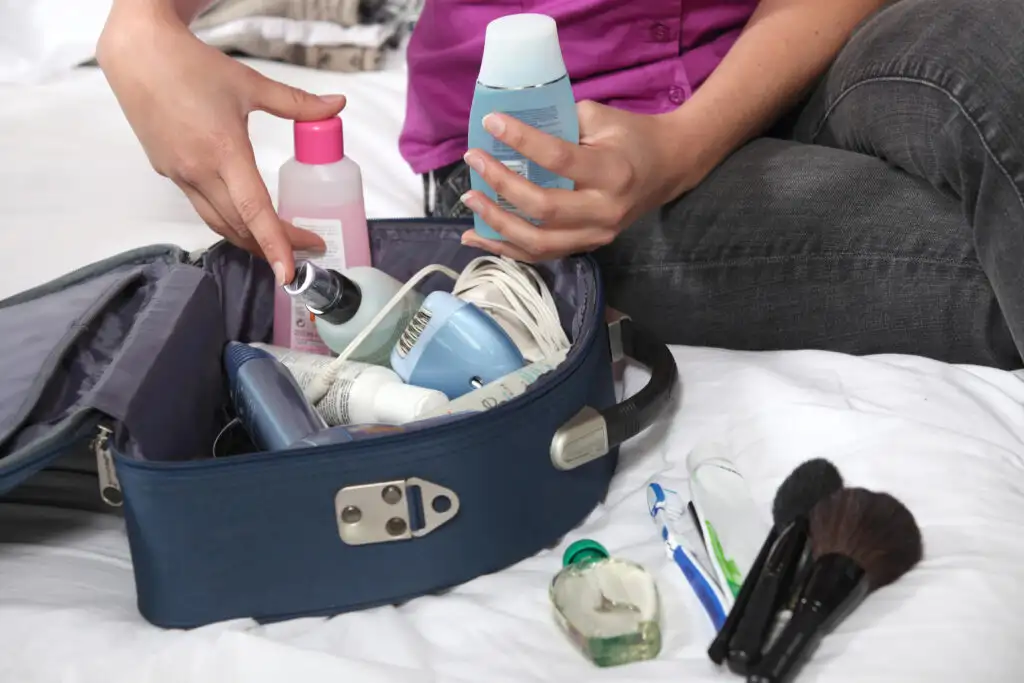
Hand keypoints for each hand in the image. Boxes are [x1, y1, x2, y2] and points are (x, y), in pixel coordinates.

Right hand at [96, 4, 345, 283]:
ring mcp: (179, 175)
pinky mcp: (168, 172)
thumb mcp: (251, 85)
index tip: (290, 273)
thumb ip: (297, 103)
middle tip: (306, 250)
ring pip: (218, 222)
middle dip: (273, 246)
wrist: (137, 54)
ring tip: (278, 245)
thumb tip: (336, 106)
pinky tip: (243, 216)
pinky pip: (201, 206)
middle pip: (239, 227)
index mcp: (223, 151)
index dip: (276, 244)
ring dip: (248, 239)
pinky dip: (226, 219)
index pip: (255, 211)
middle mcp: (198, 170)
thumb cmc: (191, 66)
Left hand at [459, 101, 692, 261]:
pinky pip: (541, 255)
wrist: (669, 168)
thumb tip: (510, 129)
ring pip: (539, 243)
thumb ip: (560, 123)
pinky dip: (506, 249)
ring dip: (497, 225)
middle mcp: (604, 211)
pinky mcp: (587, 246)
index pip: (558, 159)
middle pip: (543, 208)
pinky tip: (478, 237)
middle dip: (501, 185)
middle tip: (474, 161)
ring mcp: (596, 235)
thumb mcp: (601, 118)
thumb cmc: (632, 137)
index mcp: (612, 172)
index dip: (521, 141)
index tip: (492, 124)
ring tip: (471, 201)